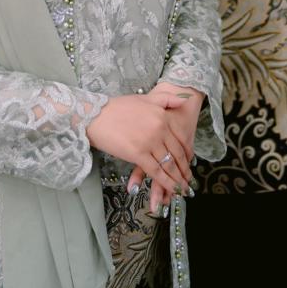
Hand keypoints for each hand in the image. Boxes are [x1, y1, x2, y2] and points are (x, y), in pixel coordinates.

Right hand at [128, 82, 204, 212]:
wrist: (96, 114)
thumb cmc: (118, 107)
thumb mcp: (146, 98)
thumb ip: (167, 99)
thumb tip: (185, 99)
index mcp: (163, 116)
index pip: (181, 139)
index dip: (187, 154)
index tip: (190, 163)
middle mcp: (160, 129)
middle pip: (177, 154)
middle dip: (184, 170)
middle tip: (189, 181)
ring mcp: (150, 142)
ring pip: (168, 164)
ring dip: (178, 179)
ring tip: (183, 189)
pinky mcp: (138, 154)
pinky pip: (156, 171)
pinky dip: (165, 182)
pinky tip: (172, 189)